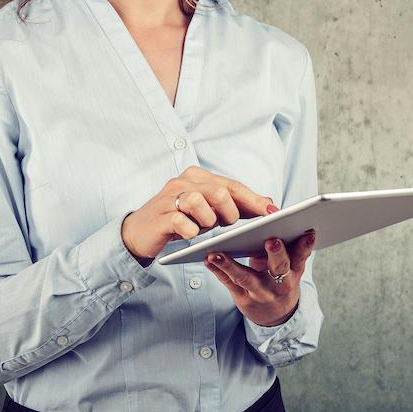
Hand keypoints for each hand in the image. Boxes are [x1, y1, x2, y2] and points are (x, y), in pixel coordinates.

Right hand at [120, 165, 274, 265]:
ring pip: (200, 202)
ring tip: (203, 227)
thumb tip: (268, 203)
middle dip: (230, 212)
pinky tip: (190, 235)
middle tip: (226, 224)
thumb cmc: (180, 220)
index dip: (254, 199)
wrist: (139, 233)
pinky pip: (182, 222)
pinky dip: (191, 231)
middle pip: (220, 192)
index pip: (233, 186)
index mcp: (198, 176)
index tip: (273, 212)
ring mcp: (170, 197)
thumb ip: (234, 205)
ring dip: (208, 221)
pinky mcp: (160, 216)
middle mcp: (184, 181)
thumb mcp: (209, 211)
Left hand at [205, 222, 316, 327]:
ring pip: (246, 277)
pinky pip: (229, 283)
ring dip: (230, 265)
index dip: (305, 246)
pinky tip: (208, 259)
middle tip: (272, 240)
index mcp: (295, 270)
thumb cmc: (282, 280)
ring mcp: (261, 292)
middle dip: (276, 253)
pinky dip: (218, 270)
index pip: (302, 256)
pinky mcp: (243, 299)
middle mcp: (280, 283)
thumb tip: (278, 215)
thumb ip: (290, 246)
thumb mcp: (292, 266)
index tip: (308, 233)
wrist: (276, 315)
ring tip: (216, 253)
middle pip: (279, 266)